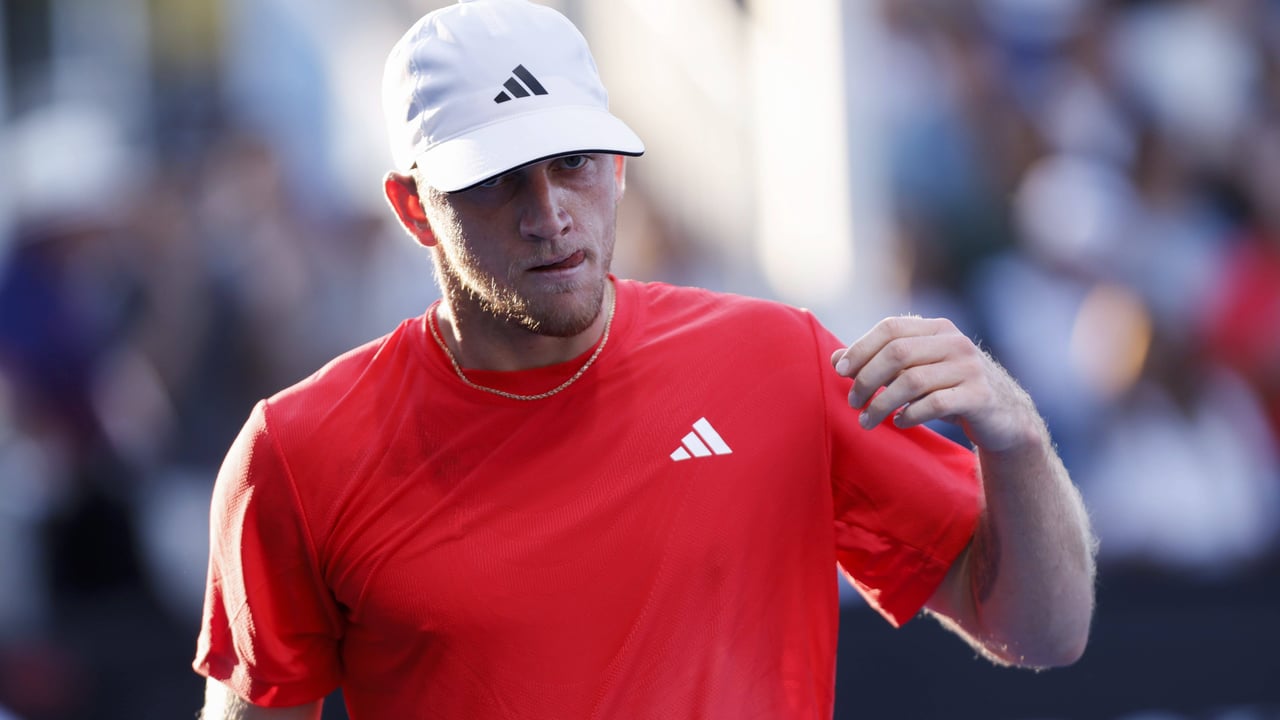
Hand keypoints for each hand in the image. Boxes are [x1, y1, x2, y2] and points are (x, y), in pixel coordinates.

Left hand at [830, 316, 1039, 452]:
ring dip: (881, 403)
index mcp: (938, 329)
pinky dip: (910, 414)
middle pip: (898, 353)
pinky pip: (935, 404)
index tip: (841, 372)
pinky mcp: (980, 397)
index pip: (891, 327)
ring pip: (912, 381)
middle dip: (867, 379)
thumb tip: (835, 359)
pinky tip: (899, 422)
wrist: (1005, 418)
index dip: (861, 347)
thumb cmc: (950, 391)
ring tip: (867, 421)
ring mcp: (970, 368)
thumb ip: (880, 362)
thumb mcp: (916, 372)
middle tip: (852, 402)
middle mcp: (956, 342)